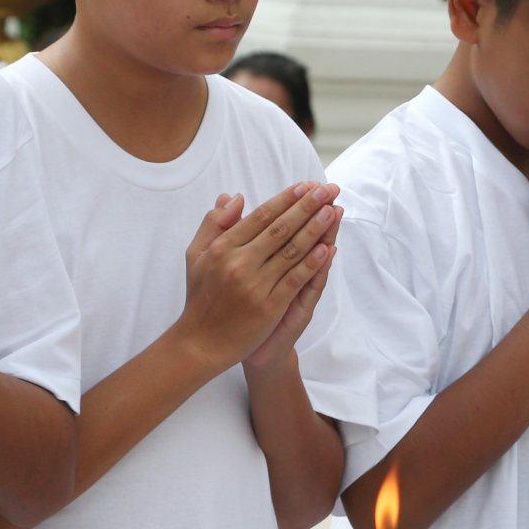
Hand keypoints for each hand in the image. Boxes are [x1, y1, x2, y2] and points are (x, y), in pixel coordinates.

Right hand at [174, 183, 339, 372]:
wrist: (201, 343)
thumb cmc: (200, 297)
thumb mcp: (195, 256)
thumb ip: (214, 223)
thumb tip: (235, 197)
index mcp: (222, 248)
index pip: (261, 216)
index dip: (286, 199)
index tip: (305, 186)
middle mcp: (239, 263)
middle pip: (280, 229)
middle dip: (307, 206)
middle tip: (327, 190)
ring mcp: (255, 285)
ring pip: (291, 251)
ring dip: (315, 229)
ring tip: (333, 210)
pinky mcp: (268, 307)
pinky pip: (294, 280)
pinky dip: (312, 263)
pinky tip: (327, 248)